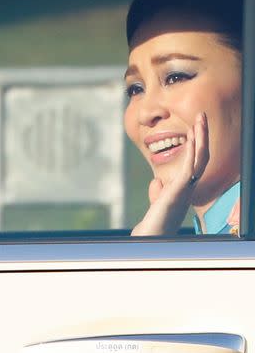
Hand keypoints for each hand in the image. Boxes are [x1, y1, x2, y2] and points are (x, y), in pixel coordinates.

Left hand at [131, 112, 208, 235]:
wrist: (151, 237)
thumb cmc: (154, 223)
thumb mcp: (157, 203)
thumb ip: (158, 191)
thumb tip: (157, 182)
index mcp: (185, 188)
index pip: (195, 162)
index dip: (198, 145)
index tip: (195, 128)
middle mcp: (189, 186)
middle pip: (201, 156)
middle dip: (202, 135)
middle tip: (202, 116)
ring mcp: (186, 188)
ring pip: (199, 158)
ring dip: (201, 137)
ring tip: (200, 119)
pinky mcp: (179, 190)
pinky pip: (190, 167)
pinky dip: (192, 151)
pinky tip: (192, 137)